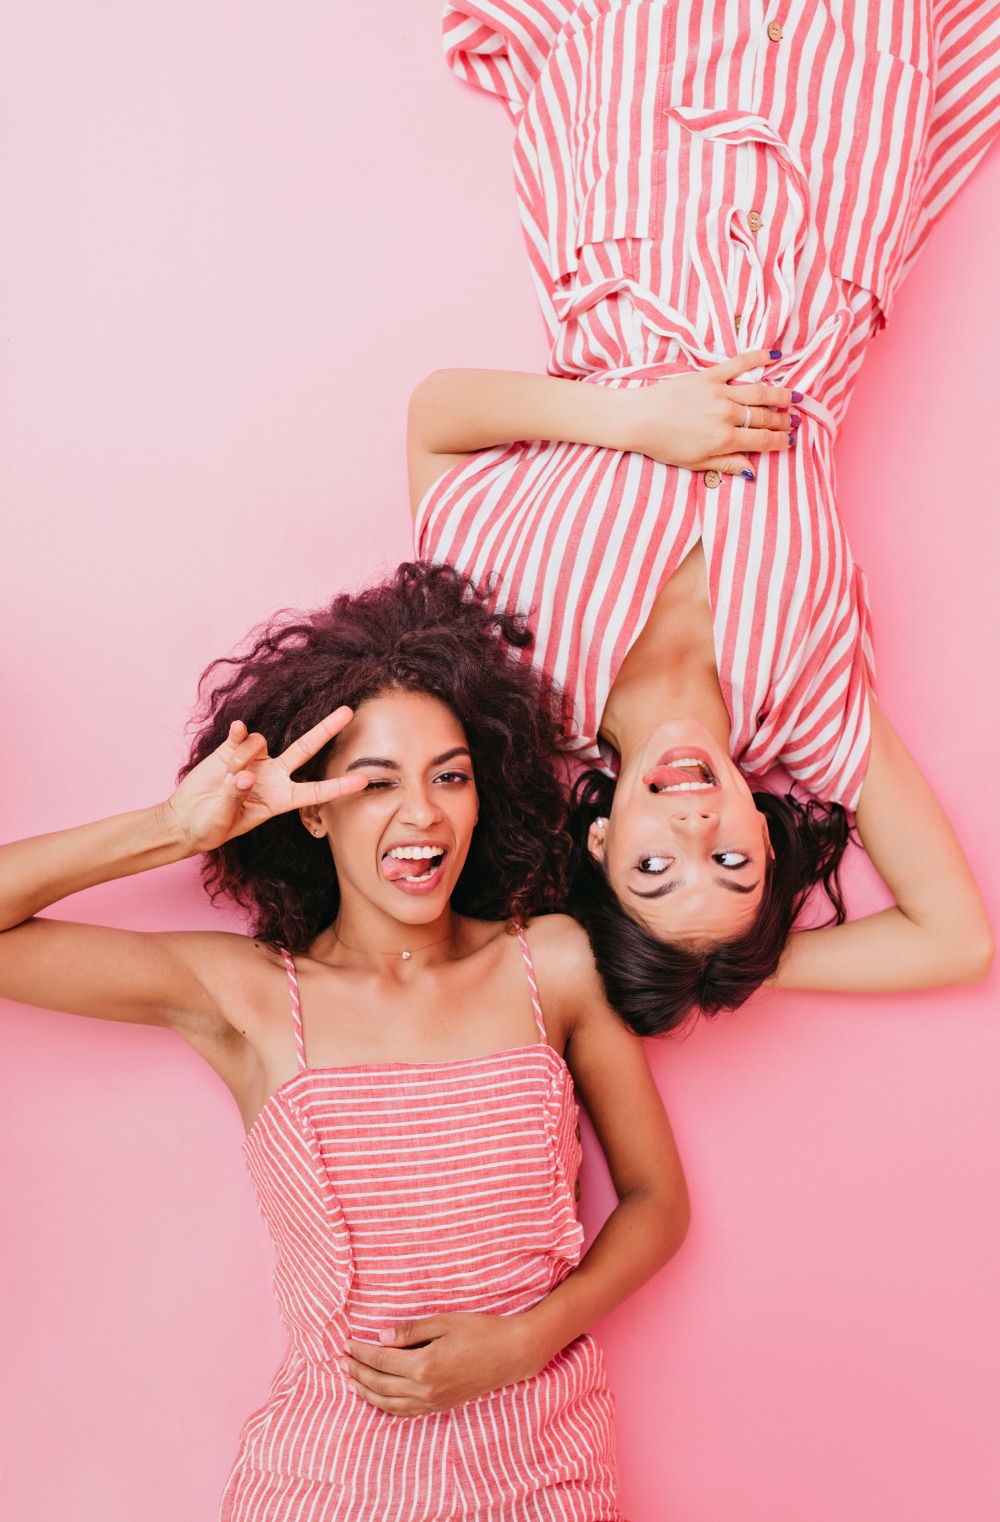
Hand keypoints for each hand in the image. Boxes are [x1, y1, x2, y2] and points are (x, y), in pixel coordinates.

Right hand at [164, 710, 366, 852]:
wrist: (185, 818)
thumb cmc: (209, 827)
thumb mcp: (223, 820)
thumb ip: (235, 798)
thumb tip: (246, 774)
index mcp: (280, 800)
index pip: (316, 791)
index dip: (339, 787)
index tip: (363, 780)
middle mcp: (274, 776)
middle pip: (306, 748)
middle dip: (326, 729)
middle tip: (349, 711)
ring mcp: (255, 760)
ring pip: (261, 742)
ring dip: (243, 756)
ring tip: (225, 778)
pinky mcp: (233, 749)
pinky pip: (242, 734)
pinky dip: (239, 734)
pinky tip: (235, 732)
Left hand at [342, 1313, 539, 1415]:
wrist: (512, 1354)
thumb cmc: (480, 1331)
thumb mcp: (444, 1321)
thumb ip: (410, 1331)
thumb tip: (381, 1337)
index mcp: (424, 1365)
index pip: (380, 1360)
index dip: (360, 1352)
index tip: (346, 1343)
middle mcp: (425, 1389)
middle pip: (379, 1384)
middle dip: (357, 1372)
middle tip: (341, 1360)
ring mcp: (433, 1402)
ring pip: (389, 1404)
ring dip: (366, 1392)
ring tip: (351, 1381)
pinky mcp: (440, 1406)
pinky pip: (405, 1412)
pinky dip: (386, 1406)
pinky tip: (378, 1398)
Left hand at [619, 349, 798, 476]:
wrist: (638, 418)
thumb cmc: (663, 445)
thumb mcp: (695, 463)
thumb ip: (726, 465)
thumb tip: (752, 471)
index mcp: (724, 440)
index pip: (763, 441)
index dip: (781, 442)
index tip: (792, 442)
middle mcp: (726, 415)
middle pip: (765, 417)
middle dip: (784, 421)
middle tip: (796, 421)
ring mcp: (719, 393)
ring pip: (759, 393)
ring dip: (780, 395)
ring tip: (794, 398)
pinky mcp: (708, 376)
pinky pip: (739, 364)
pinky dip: (759, 358)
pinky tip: (776, 357)